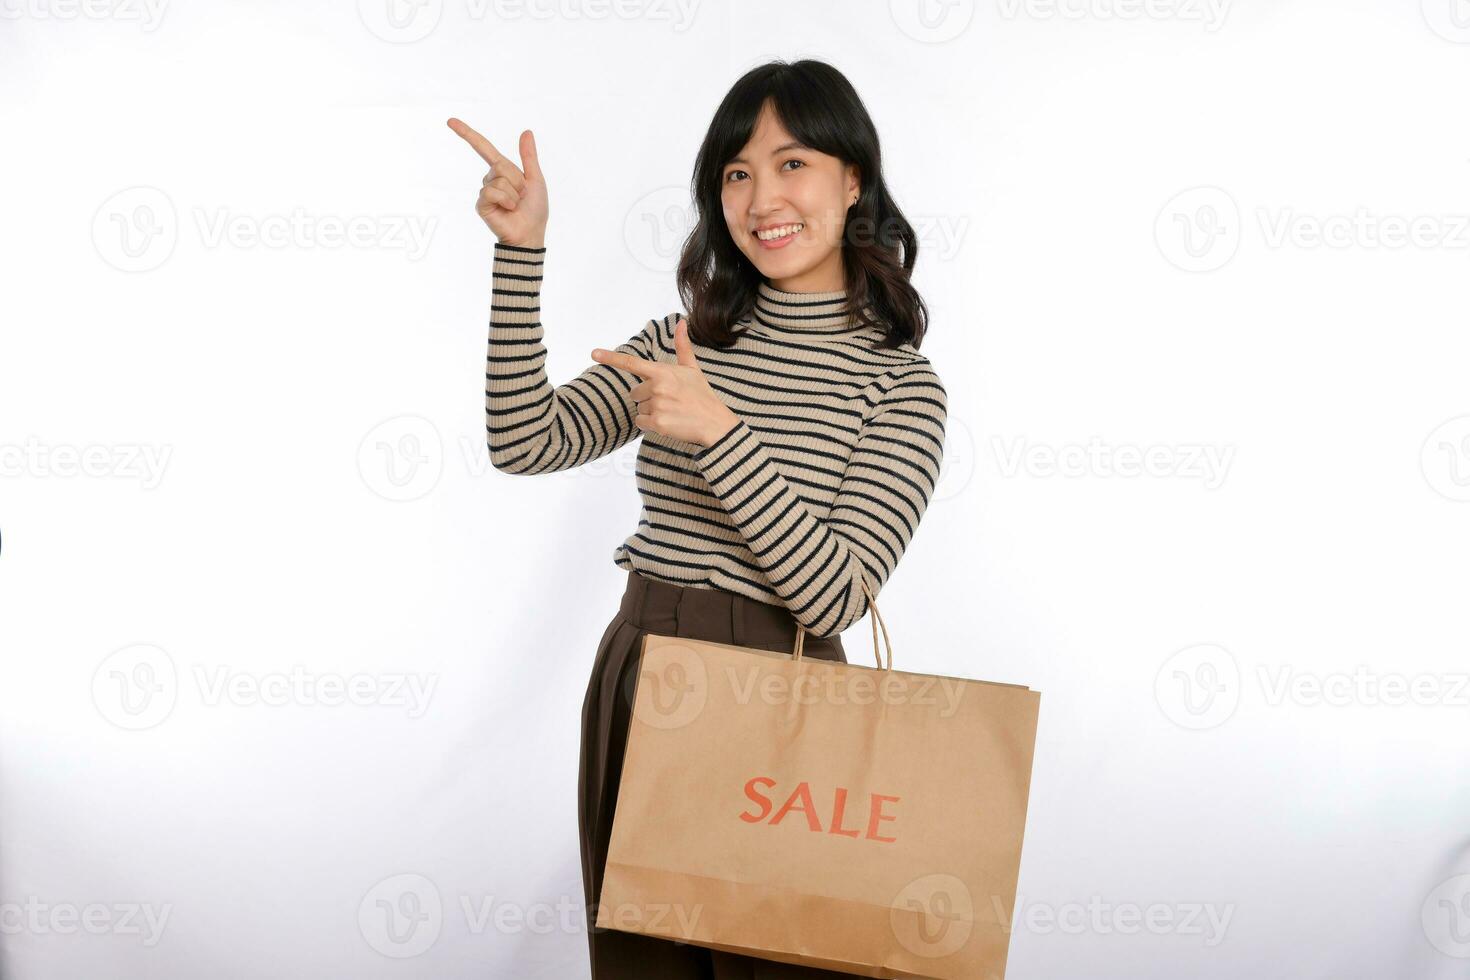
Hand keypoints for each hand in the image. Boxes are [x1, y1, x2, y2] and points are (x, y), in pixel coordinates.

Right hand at [446, 117, 547, 246]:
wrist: (530, 233)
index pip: (483, 148)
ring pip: (498, 179)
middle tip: (522, 195)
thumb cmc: (535, 209)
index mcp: (503, 170)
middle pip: (501, 165)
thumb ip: (529, 156)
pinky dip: (506, 200)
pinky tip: (508, 210)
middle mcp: (491, 179)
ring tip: (515, 205)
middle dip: (517, 180)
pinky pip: (492, 192)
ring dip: (514, 193)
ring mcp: (485, 192)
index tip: (450, 121)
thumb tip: (526, 131)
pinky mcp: (481, 204)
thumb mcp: (535, 178)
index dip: (467, 134)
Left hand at [591, 318, 739, 447]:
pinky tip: (668, 422)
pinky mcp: (657, 423)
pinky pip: (640, 423)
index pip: (632, 363)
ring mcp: (657, 405)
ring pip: (639, 409)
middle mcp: (657, 387)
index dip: (611, 357)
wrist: (714, 423)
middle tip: (669, 400)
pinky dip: (650, 425)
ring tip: (671, 412)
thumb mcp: (692, 369)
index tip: (593, 353)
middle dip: (647, 397)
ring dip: (651, 412)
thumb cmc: (701, 395)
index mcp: (662, 372)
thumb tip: (682, 322)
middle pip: (634, 393)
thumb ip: (682, 346)